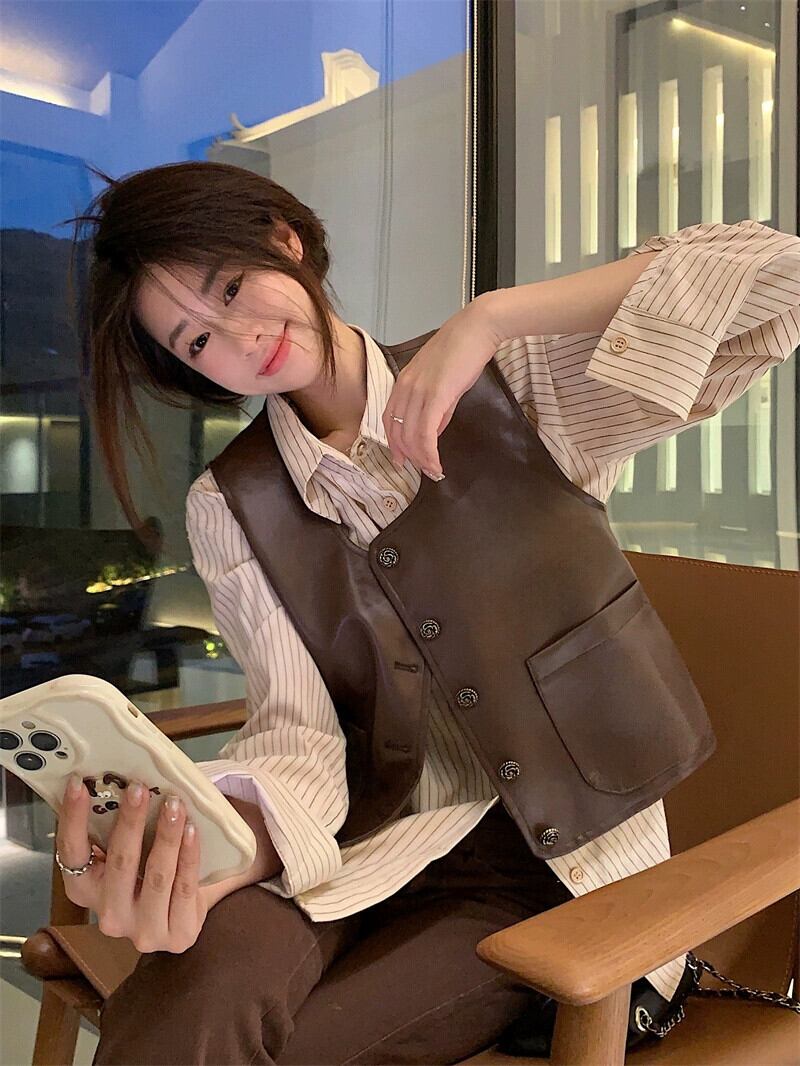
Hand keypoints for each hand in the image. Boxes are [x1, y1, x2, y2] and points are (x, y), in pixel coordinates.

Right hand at [56, 776, 208, 953]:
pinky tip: (192, 830)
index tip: (78, 784)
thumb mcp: (124, 854)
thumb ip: (113, 828)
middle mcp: (109, 916)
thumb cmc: (147, 873)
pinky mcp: (178, 935)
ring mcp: (144, 931)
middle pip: (119, 863)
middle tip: (139, 788)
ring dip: (166, 835)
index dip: (73, 818)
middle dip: (130, 821)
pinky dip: (189, 855)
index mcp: (85, 891)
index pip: (71, 853)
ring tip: (174, 804)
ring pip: (156, 876)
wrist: (185, 913)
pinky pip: (184, 887)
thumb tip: (114, 780)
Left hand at [381, 294, 502, 478]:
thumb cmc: (463, 351)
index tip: (401, 459)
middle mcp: (406, 387)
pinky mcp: (436, 396)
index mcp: (404, 381)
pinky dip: (429, 452)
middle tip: (419, 470)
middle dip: (407, 455)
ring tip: (431, 470)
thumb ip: (437, 408)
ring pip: (411, 435)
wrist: (477, 328)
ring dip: (421, 458)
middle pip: (397, 431)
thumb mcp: (444, 381)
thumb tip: (435, 430)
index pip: (390, 418)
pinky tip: (436, 463)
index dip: (393, 442)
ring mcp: (418, 391)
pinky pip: (426, 432)